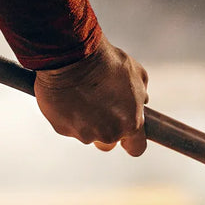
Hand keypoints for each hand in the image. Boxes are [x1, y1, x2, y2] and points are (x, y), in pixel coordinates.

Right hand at [33, 39, 148, 156]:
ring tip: (82, 96)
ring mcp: (84, 133)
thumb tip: (141, 101)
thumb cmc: (106, 62)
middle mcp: (108, 134)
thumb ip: (141, 95)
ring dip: (86, 121)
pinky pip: (68, 126)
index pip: (136, 148)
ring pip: (87, 133)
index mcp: (130, 123)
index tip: (128, 136)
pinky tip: (68, 96)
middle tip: (100, 107)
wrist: (73, 56)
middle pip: (109, 143)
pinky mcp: (62, 129)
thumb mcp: (136, 74)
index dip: (131, 142)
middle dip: (106, 129)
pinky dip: (68, 115)